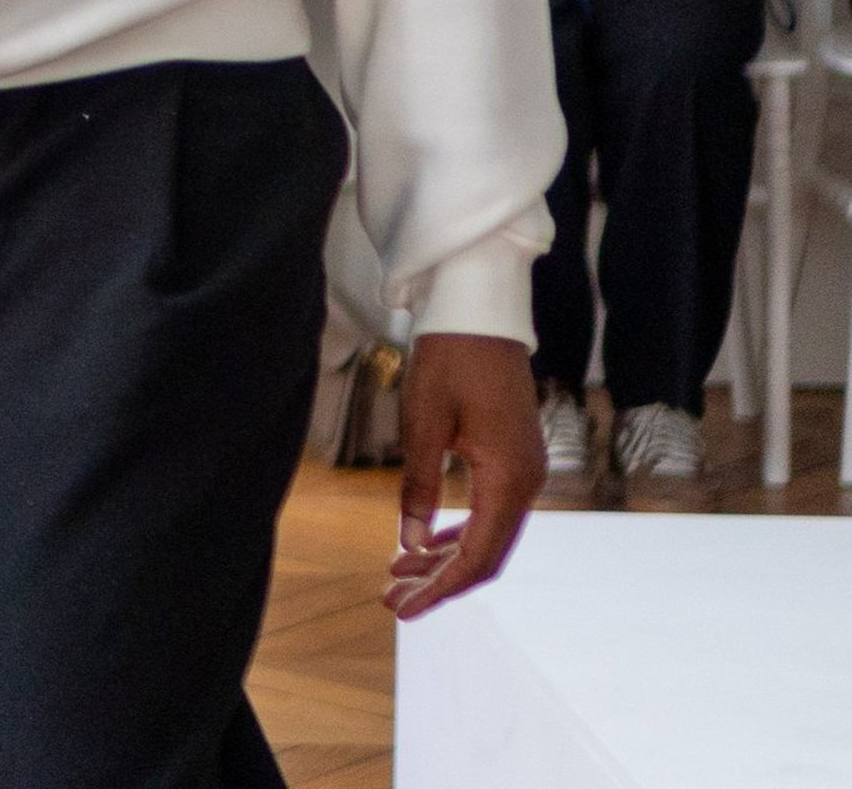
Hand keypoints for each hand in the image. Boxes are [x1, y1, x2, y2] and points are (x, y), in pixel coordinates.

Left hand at [383, 333, 542, 619]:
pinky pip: (491, 510)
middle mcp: (527, 481)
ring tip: (400, 574)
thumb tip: (409, 545)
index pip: (478, 557)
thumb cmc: (450, 358)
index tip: (403, 608)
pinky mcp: (516, 456)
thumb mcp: (425, 423)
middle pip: (486, 553)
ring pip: (489, 533)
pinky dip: (460, 530)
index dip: (440, 588)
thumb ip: (419, 486)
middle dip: (439, 580)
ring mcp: (526, 469)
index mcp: (509, 478)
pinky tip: (429, 539)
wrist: (480, 309)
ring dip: (446, 556)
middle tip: (392, 598)